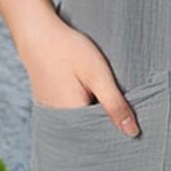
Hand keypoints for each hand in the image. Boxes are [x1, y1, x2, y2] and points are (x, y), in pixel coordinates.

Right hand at [22, 26, 141, 134]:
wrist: (38, 33)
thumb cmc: (68, 51)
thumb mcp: (98, 76)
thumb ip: (115, 105)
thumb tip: (132, 132)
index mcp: (72, 118)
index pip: (100, 137)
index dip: (117, 131)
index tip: (132, 123)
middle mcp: (58, 121)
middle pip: (90, 133)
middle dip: (107, 124)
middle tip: (120, 108)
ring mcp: (51, 113)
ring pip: (80, 123)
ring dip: (94, 115)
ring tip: (103, 98)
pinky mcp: (49, 104)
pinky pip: (71, 114)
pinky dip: (82, 108)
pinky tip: (89, 94)